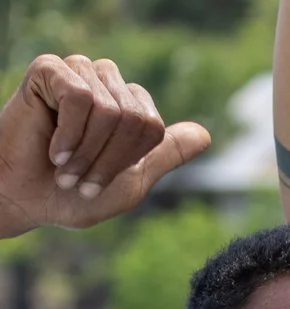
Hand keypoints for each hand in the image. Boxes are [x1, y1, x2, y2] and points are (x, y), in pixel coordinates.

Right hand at [0, 55, 209, 238]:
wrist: (25, 200)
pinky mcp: (49, 69)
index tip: (100, 180)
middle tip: (79, 177)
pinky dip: (68, 131)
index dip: (128, 160)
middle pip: (135, 118)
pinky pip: (79, 96)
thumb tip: (205, 134)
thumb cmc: (74, 194)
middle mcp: (106, 83)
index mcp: (130, 106)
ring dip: (87, 149)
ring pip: (110, 109)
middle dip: (108, 158)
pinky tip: (52, 148)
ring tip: (64, 165)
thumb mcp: (132, 180)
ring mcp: (78, 72)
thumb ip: (165, 154)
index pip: (153, 126)